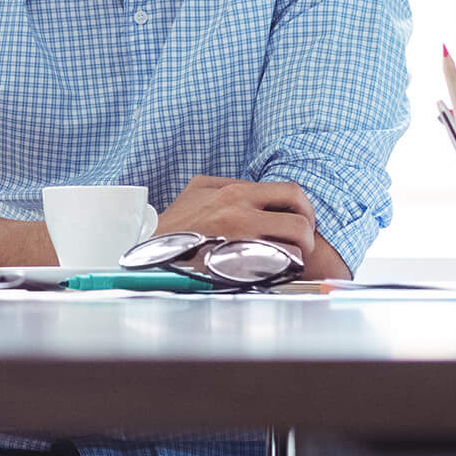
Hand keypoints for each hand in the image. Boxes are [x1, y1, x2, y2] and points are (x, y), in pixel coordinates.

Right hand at [156, 175, 315, 260]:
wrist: (148, 248)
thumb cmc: (173, 222)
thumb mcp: (197, 189)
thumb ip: (228, 183)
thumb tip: (254, 186)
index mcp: (235, 192)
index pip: (291, 191)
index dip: (303, 207)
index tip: (300, 219)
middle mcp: (241, 214)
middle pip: (300, 221)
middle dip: (308, 233)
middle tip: (302, 243)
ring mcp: (240, 242)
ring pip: (294, 247)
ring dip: (297, 255)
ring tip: (288, 260)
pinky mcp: (235, 266)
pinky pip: (275, 269)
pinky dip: (281, 271)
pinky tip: (273, 272)